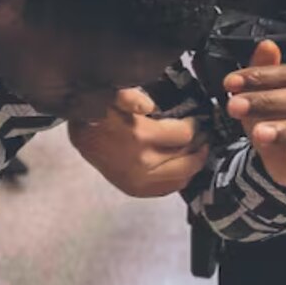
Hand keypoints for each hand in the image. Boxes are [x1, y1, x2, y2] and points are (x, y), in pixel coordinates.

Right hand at [66, 88, 210, 197]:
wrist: (80, 133)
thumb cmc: (99, 111)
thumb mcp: (113, 94)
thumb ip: (131, 97)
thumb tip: (148, 105)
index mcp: (141, 136)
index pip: (184, 136)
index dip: (194, 127)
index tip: (196, 121)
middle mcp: (143, 162)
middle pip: (187, 162)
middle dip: (199, 148)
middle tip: (204, 138)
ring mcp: (139, 180)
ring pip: (180, 179)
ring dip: (192, 165)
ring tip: (196, 151)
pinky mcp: (134, 189)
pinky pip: (165, 190)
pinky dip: (177, 180)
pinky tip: (181, 168)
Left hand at [224, 41, 285, 188]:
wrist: (284, 157)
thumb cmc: (276, 119)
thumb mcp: (263, 94)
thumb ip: (263, 71)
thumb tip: (266, 45)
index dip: (260, 76)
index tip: (231, 82)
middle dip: (265, 101)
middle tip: (237, 106)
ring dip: (285, 129)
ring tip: (259, 133)